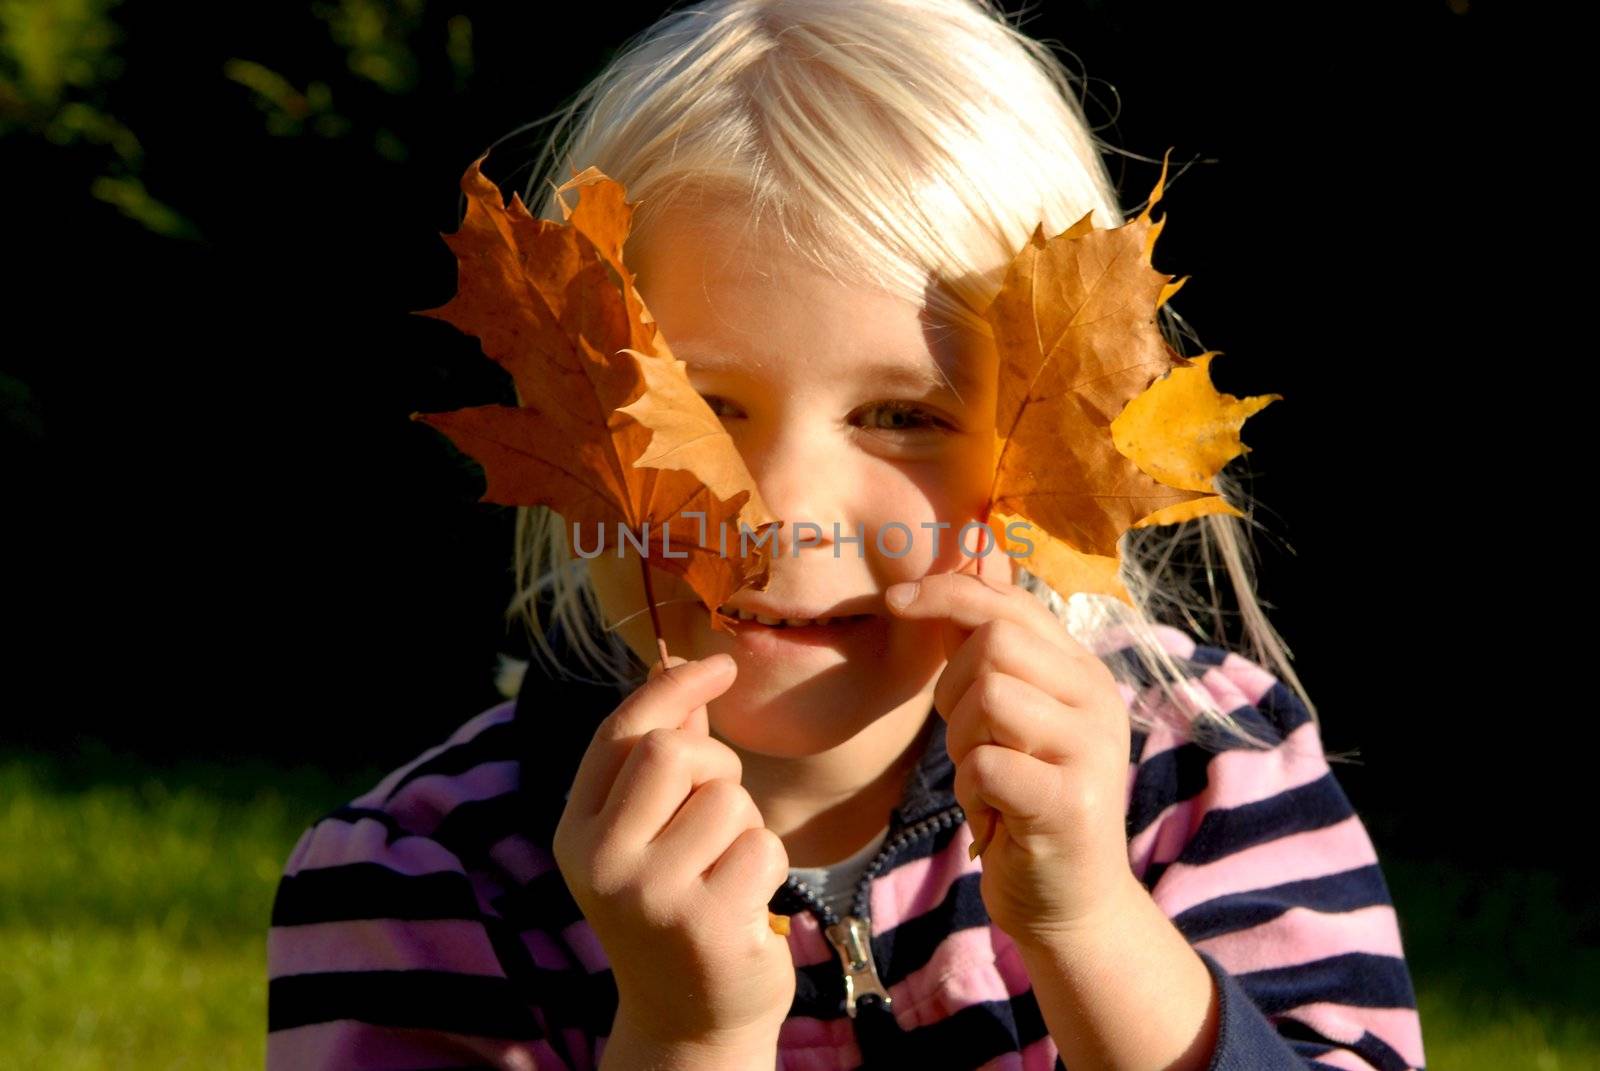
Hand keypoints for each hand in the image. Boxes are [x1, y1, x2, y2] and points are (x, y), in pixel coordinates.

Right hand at [552, 653, 795, 1047]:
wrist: (690, 1021)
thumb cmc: (677, 906)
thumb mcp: (650, 833)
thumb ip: (659, 756)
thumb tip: (677, 667)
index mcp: (577, 832)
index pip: (622, 732)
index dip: (674, 687)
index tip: (718, 664)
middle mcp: (600, 863)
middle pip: (671, 753)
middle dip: (717, 765)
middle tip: (722, 812)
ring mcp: (650, 897)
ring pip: (728, 800)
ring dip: (748, 826)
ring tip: (728, 871)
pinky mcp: (706, 925)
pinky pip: (763, 847)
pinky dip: (769, 866)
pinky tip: (746, 905)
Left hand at [885, 571, 1143, 946]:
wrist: (1071, 903)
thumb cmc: (1025, 803)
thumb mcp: (1011, 718)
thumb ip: (990, 648)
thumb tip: (960, 564)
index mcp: (1080, 670)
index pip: (1011, 603)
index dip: (946, 592)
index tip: (895, 602)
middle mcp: (1097, 698)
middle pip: (995, 641)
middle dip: (952, 688)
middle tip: (966, 742)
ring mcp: (1091, 749)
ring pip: (990, 695)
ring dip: (962, 742)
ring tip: (984, 781)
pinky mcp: (1072, 802)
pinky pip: (986, 764)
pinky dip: (971, 791)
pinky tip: (993, 817)